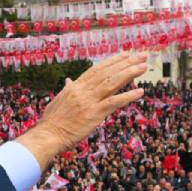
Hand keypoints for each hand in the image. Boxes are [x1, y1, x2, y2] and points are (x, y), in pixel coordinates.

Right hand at [14, 53, 146, 168]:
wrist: (48, 136)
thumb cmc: (51, 122)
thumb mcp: (58, 101)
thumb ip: (67, 90)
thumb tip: (69, 81)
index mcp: (75, 86)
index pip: (97, 69)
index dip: (113, 60)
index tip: (126, 54)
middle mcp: (83, 90)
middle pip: (108, 72)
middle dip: (126, 63)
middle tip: (142, 56)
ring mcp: (89, 102)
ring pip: (112, 83)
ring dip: (130, 73)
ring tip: (144, 67)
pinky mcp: (94, 114)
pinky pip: (114, 103)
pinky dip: (128, 96)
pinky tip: (140, 91)